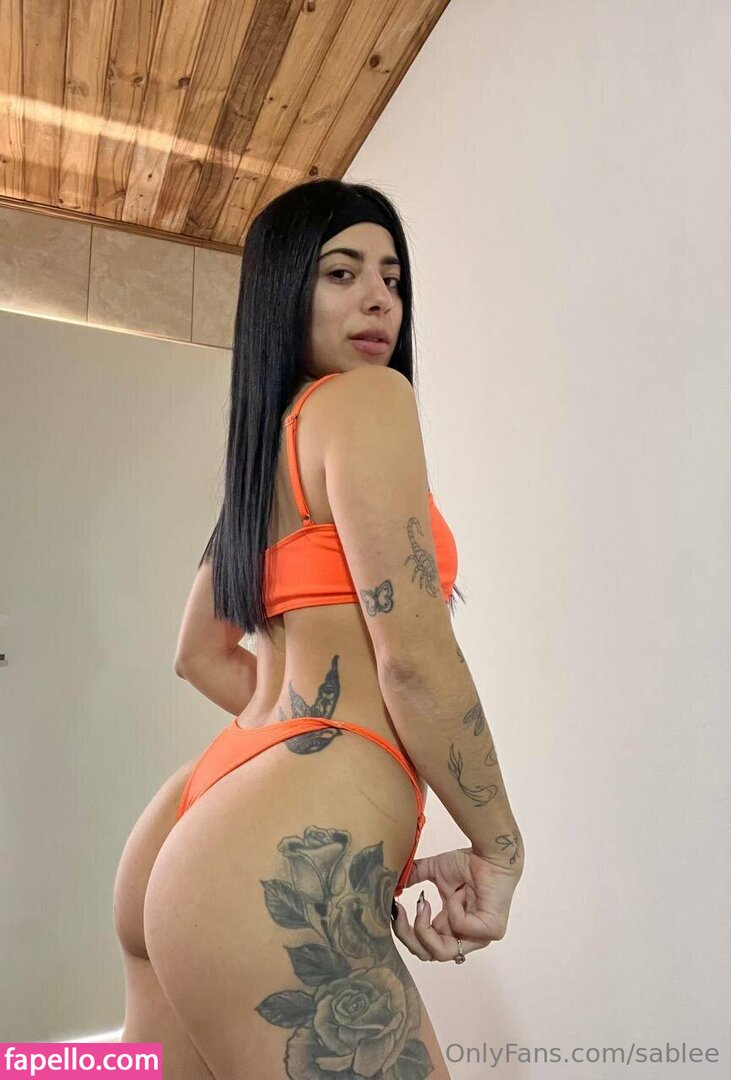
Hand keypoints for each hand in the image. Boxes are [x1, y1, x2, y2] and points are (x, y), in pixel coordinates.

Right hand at [390, 847, 521, 962]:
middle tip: (400, 911)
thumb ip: (414, 878)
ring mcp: (480, 938)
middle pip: (428, 955)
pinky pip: (460, 927)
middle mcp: (465, 938)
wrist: (490, 852)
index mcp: (451, 928)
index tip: (395, 908)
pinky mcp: (491, 930)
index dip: (405, 932)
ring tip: (424, 903)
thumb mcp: (434, 872)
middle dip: (408, 935)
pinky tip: (461, 892)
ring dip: (426, 926)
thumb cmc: (468, 862)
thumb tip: (392, 884)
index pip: (424, 946)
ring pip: (442, 952)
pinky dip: (454, 907)